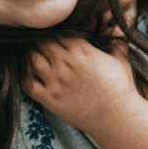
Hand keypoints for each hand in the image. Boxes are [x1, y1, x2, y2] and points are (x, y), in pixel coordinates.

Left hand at [24, 37, 140, 135]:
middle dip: (40, 40)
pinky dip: (24, 77)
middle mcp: (65, 63)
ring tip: (34, 56)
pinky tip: (30, 75)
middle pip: (41, 42)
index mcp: (81, 50)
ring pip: (31, 59)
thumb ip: (115, 42)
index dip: (54, 31)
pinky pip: (27, 83)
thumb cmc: (122, 88)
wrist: (119, 119)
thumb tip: (115, 29)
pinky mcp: (49, 98)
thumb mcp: (121, 60)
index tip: (53, 33)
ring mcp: (55, 81)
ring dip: (30, 55)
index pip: (57, 31)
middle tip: (39, 43)